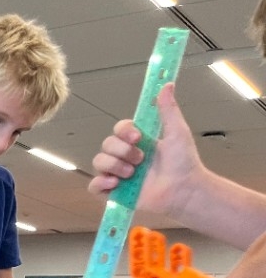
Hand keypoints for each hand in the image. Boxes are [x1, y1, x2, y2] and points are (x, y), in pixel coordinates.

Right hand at [87, 82, 199, 217]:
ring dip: (114, 166)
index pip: (118, 129)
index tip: (137, 137)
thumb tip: (166, 84)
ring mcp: (118, 174)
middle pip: (106, 144)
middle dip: (121, 151)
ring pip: (98, 162)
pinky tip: (115, 184)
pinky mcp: (114, 193)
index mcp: (138, 142)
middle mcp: (126, 156)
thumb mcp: (177, 132)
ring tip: (131, 174)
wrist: (184, 190)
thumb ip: (168, 110)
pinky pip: (94, 186)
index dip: (123, 131)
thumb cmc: (184, 162)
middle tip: (140, 160)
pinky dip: (100, 183)